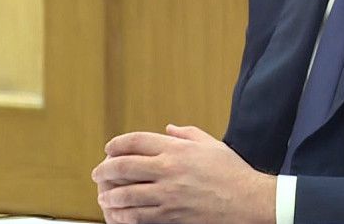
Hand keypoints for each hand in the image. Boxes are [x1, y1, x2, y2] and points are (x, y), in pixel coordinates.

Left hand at [91, 124, 275, 223]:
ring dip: (109, 195)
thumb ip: (186, 133)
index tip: (109, 148)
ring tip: (103, 195)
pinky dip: (123, 215)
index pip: (136, 141)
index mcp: (177, 149)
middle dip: (105, 169)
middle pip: (124, 166)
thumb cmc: (231, 171)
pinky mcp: (170, 215)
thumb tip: (168, 128)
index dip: (117, 144)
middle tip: (98, 172)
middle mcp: (168, 169)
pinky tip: (117, 214)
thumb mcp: (211, 143)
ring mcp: (167, 194)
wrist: (246, 200)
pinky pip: (137, 216)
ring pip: (126, 194)